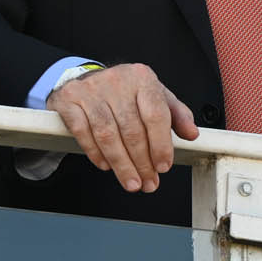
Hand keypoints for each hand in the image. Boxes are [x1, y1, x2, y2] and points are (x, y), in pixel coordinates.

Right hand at [46, 63, 199, 193]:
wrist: (87, 78)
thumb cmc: (125, 92)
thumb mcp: (155, 96)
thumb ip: (176, 114)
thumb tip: (192, 133)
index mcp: (142, 77)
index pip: (155, 115)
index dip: (160, 145)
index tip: (163, 166)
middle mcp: (117, 80)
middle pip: (132, 130)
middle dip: (142, 163)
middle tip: (147, 182)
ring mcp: (91, 89)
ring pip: (108, 135)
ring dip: (121, 164)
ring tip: (131, 182)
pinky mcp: (69, 100)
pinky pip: (83, 132)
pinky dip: (95, 154)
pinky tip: (106, 166)